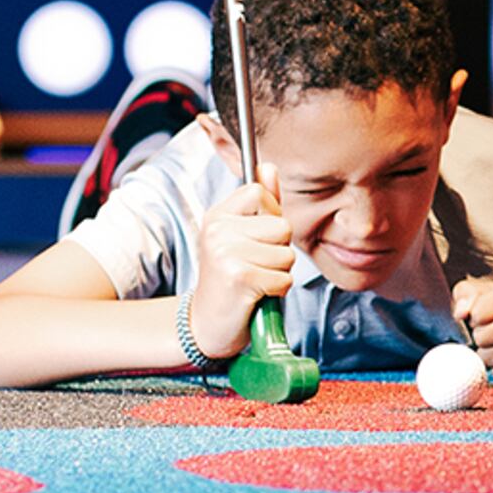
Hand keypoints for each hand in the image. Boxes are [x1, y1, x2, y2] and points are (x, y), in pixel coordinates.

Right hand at [186, 180, 292, 359]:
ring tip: (255, 281)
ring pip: (286, 254)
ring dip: (278, 273)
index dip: (270, 217)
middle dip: (279, 250)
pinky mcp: (239, 277)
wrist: (206, 325)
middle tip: (255, 266)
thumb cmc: (229, 281)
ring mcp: (226, 253)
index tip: (256, 238)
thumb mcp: (240, 236)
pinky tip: (255, 295)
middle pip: (282, 225)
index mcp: (217, 215)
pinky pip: (284, 278)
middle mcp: (217, 230)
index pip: (260, 192)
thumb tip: (268, 167)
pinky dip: (276, 292)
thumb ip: (260, 204)